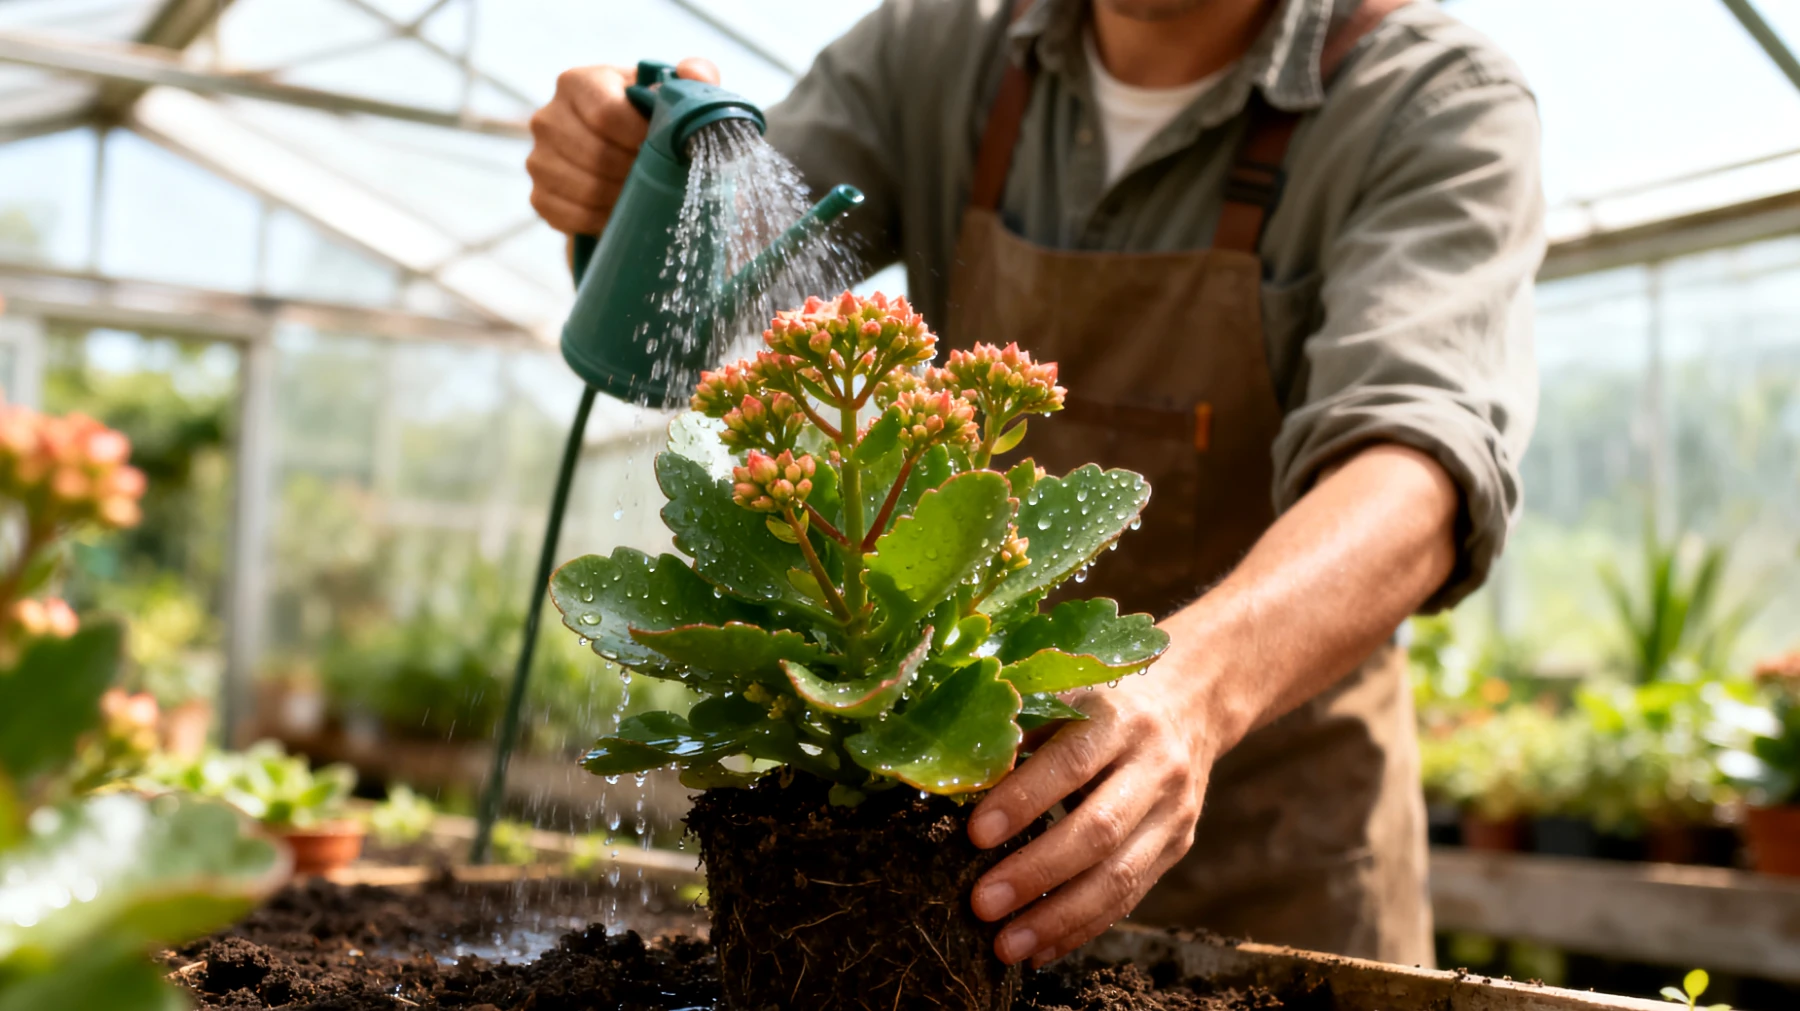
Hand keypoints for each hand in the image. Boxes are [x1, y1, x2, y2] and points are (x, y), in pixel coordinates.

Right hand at [526, 57, 720, 234]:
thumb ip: (694, 75)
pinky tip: (619, 212)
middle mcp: (548, 117)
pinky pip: (568, 215)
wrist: (623, 162)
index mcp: (578, 83)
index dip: (640, 138)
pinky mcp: (539, 196)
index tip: (663, 150)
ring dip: (619, 198)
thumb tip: (694, 73)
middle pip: (593, 154)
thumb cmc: (650, 122)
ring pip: (581, 187)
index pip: (605, 113)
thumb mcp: (673, 94)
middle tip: (658, 179)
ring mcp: (538, 159)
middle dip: (633, 172)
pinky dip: (600, 219)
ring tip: (643, 196)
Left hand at [967, 675, 1209, 966]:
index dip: (1024, 800)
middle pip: (1098, 830)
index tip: (976, 834)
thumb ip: (1019, 733)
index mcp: (1119, 719)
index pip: (1071, 763)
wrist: (1188, 707)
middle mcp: (1155, 767)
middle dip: (1036, 873)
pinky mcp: (1176, 848)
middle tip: (982, 903)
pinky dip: (1080, 929)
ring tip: (1006, 945)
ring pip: (1119, 877)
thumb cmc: (1100, 704)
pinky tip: (1039, 950)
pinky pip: (1128, 899)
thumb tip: (955, 778)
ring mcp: (1173, 813)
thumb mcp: (1065, 698)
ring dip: (1058, 918)